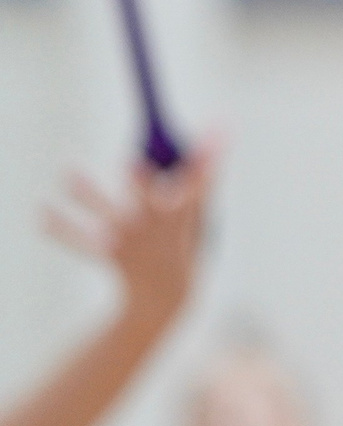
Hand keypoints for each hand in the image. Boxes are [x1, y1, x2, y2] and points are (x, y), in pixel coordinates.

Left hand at [42, 143, 219, 325]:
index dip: (207, 160)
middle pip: (148, 200)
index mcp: (184, 217)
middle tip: (132, 162)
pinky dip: (62, 230)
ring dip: (90, 195)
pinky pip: (81, 242)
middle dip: (141, 184)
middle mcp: (158, 227)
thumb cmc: (183, 245)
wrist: (165, 296)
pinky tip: (43, 214)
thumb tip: (217, 128)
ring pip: (109, 214)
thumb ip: (202, 177)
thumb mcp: (199, 215)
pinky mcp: (109, 253)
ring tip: (70, 174)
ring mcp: (132, 240)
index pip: (199, 183)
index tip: (214, 132)